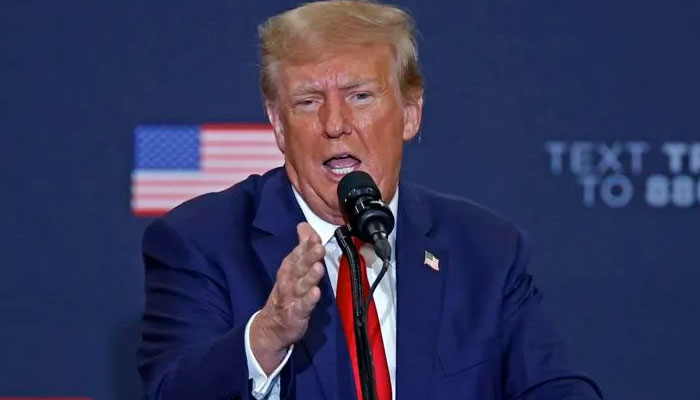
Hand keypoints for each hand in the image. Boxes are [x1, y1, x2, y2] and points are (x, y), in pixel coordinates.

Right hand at [249, 222, 325, 373]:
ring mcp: (292, 298)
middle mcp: (289, 281)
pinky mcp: (296, 314)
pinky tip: (316, 293)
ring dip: (310, 276)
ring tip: (319, 267)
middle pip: (299, 267)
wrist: (272, 326)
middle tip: (319, 247)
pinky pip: (303, 306)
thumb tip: (304, 225)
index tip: (314, 236)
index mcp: (289, 268)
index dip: (306, 245)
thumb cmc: (288, 292)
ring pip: (302, 285)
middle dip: (309, 257)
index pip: (297, 254)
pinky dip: (309, 300)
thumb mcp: (293, 268)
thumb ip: (302, 247)